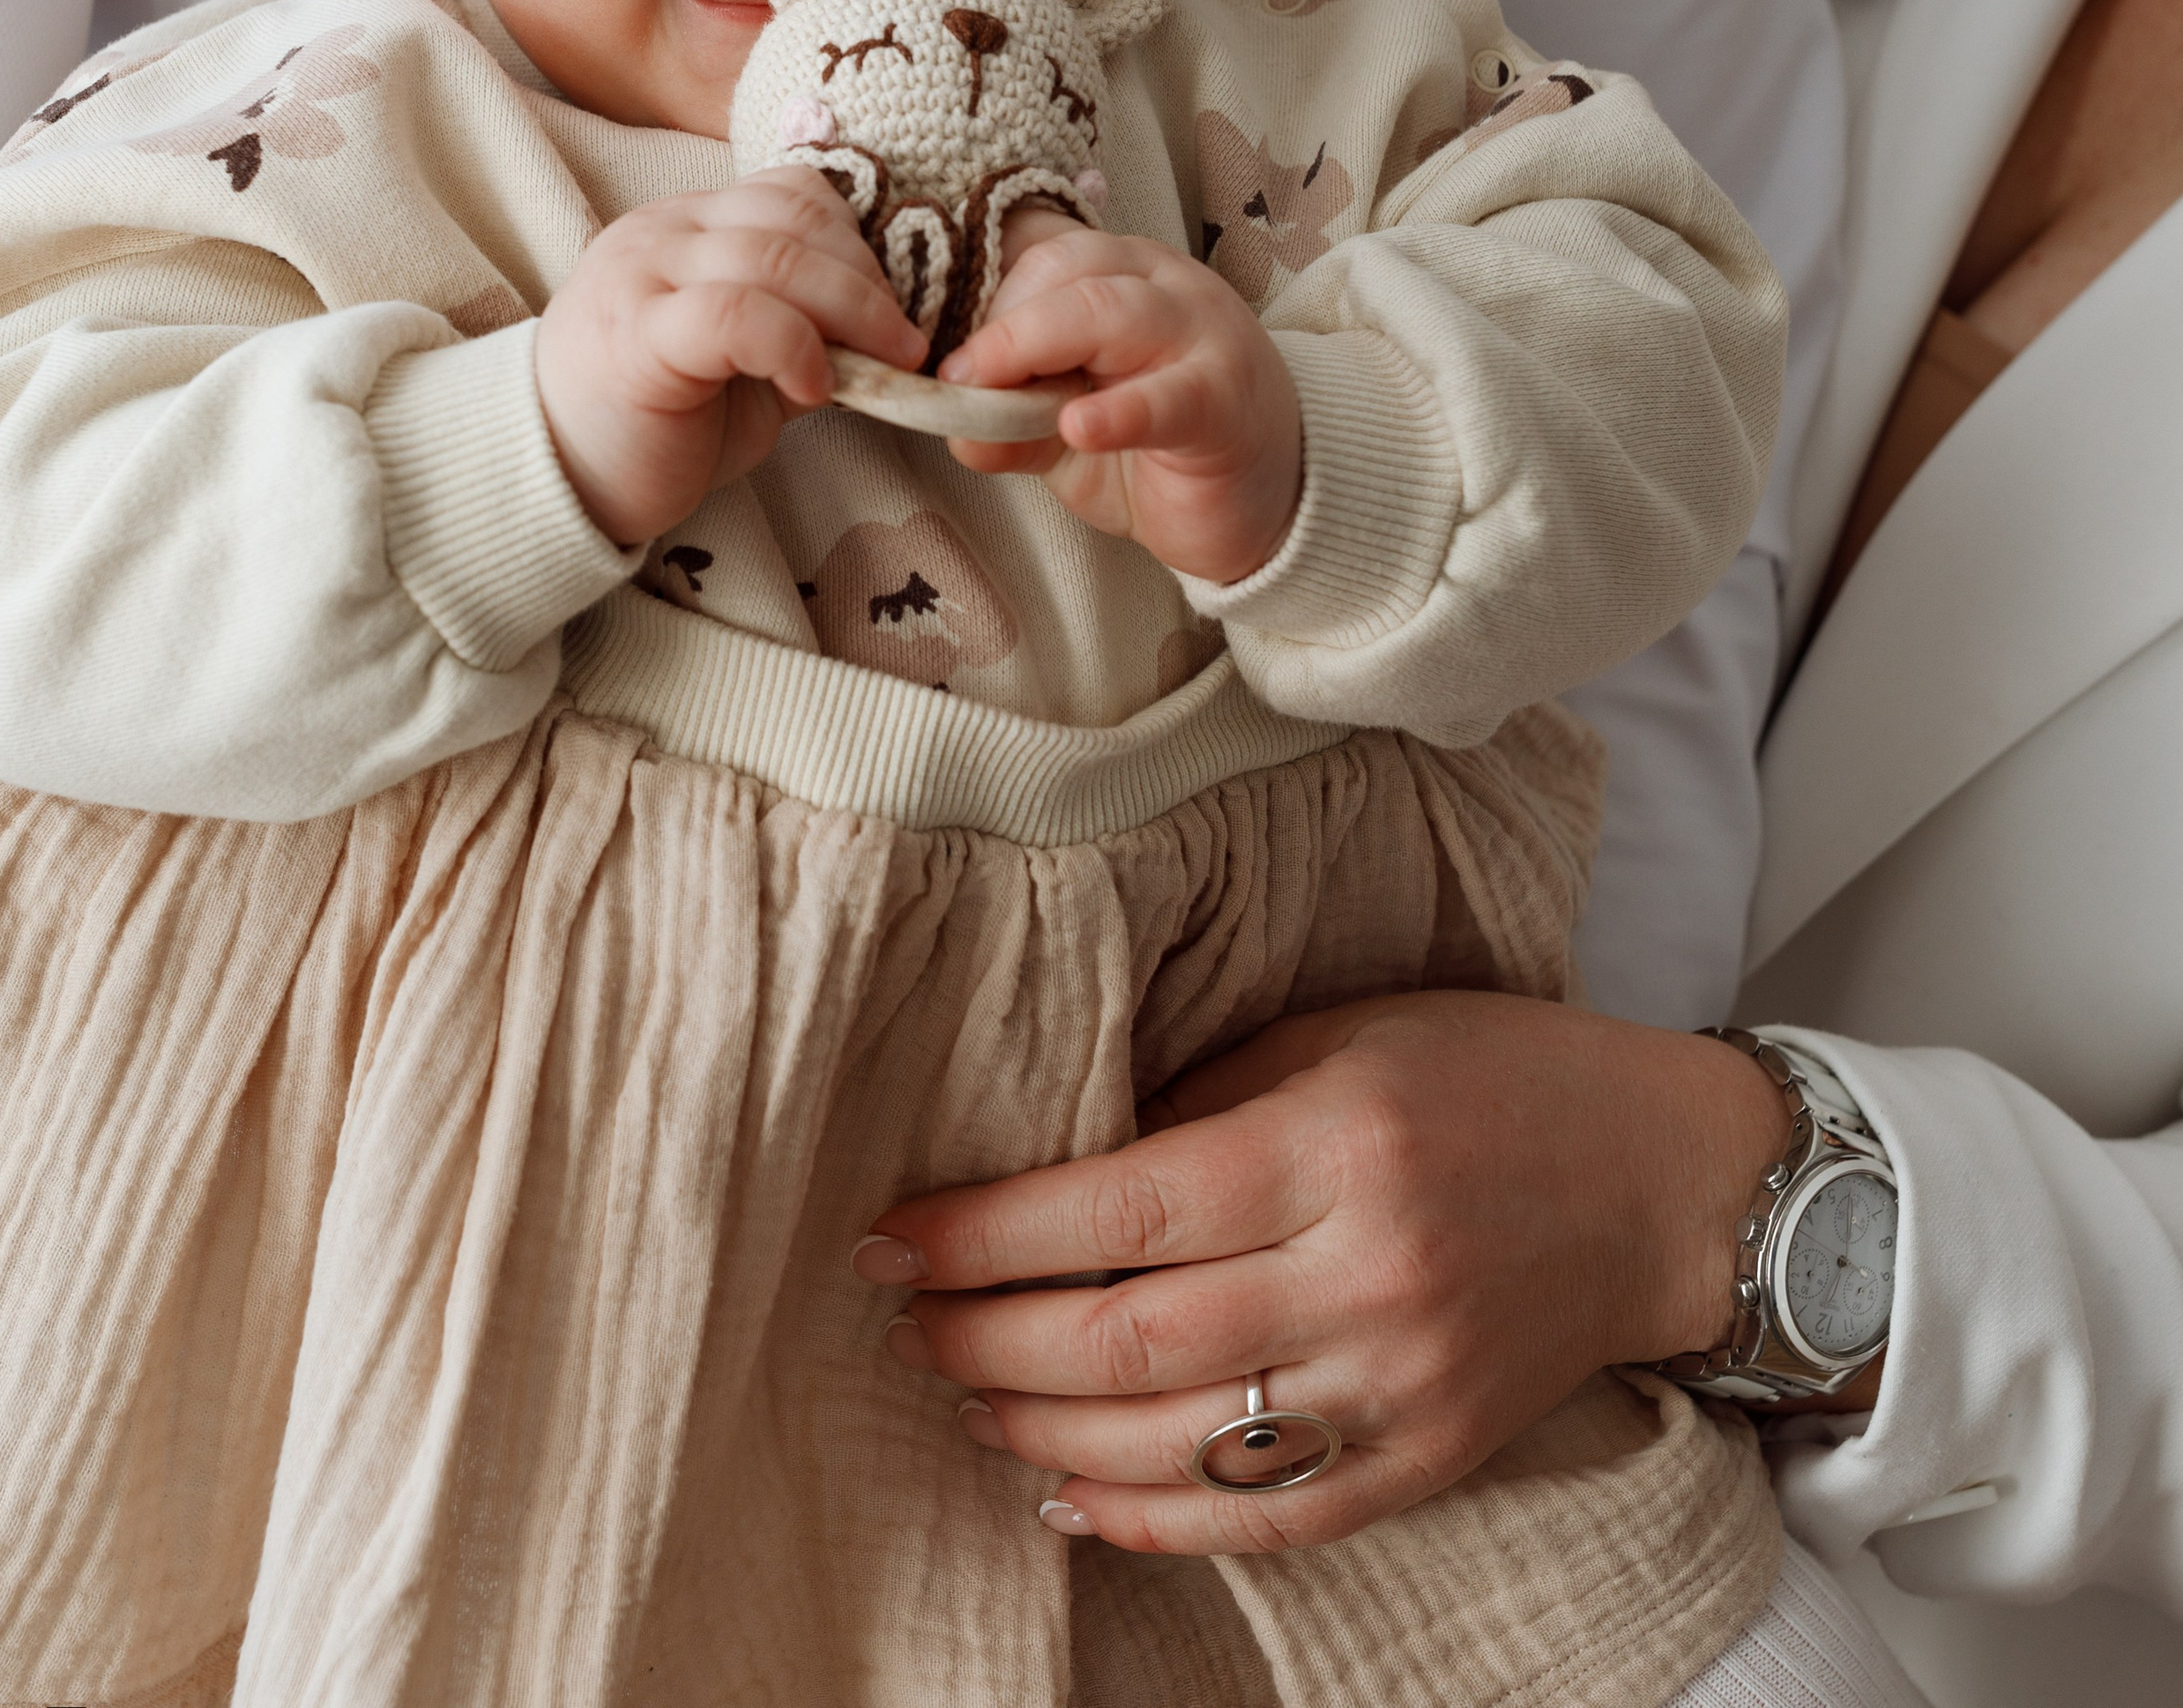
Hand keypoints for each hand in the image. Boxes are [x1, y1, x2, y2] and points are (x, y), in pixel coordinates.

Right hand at [535, 172, 925, 544]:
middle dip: (868, 280)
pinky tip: (812, 390)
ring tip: (879, 368)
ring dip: (850, 312)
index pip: (791, 192)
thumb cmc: (651, 425)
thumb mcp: (744, 367)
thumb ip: (802, 330)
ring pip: (773, 256)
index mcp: (690, 226)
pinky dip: (795, 345)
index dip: (856, 243)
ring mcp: (644, 274)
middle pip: (793, 218)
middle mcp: (664, 231)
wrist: (548, 478)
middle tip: (901, 345)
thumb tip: (884, 336)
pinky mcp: (638, 334)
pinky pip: (736, 312)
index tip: (888, 311)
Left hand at [851, 990, 1797, 1552]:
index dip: (984, 1232)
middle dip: (986, 1335)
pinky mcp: (1422, 1463)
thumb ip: (1203, 1101)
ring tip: (963, 1391)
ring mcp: (1397, 1387)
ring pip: (1175, 1445)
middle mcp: (1367, 1276)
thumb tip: (1053, 1165)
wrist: (1661, 1184)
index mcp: (1337, 1144)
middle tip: (906, 1321)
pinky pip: (1259, 1519)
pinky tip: (1065, 1487)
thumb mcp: (1339, 1033)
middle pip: (1129, 1338)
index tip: (890, 1237)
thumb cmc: (1489, 1074)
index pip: (1121, 1207)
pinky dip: (1145, 1516)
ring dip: (1039, 1428)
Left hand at [938, 224, 1302, 582]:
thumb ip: (1012, 424)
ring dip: (1037, 347)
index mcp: (1123, 277)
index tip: (944, 359)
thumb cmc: (1164, 449)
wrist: (1272, 497)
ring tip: (991, 397)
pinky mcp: (1225, 402)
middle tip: (956, 380)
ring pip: (1112, 312)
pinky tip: (1080, 428)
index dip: (984, 300)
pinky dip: (1119, 410)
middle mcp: (1165, 288)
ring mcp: (1202, 337)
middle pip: (1070, 272)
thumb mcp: (1069, 434)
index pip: (1044, 256)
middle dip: (1000, 324)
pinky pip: (1170, 395)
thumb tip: (951, 424)